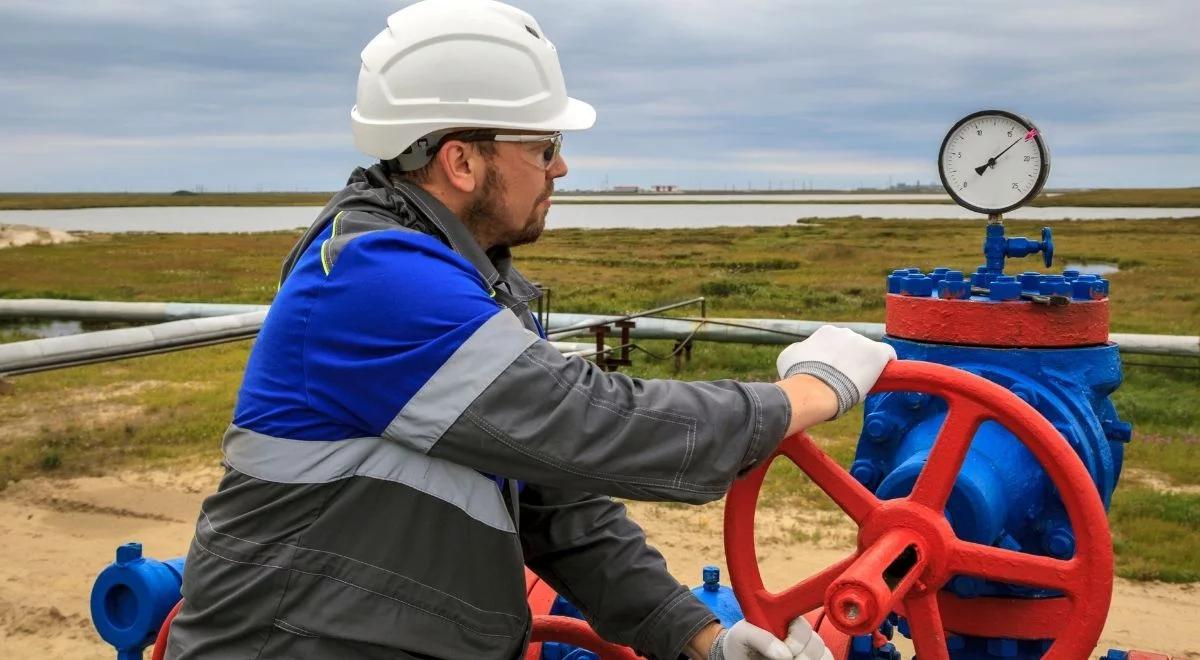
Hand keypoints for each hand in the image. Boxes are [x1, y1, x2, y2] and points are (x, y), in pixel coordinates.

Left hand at [713, 617, 831, 659]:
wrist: (739, 657)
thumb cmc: (740, 644)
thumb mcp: (741, 634)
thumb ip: (758, 636)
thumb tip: (784, 654)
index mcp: (785, 620)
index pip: (803, 623)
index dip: (799, 637)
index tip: (787, 648)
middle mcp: (800, 635)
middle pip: (816, 642)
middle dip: (802, 654)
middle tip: (786, 659)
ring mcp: (807, 650)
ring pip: (824, 654)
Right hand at [776, 325, 896, 417]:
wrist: (814, 388)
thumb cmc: (797, 376)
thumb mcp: (788, 357)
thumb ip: (800, 351)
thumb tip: (803, 351)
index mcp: (826, 332)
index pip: (836, 344)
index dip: (835, 359)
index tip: (832, 373)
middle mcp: (845, 332)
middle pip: (853, 347)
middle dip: (849, 361)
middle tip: (843, 382)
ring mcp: (862, 342)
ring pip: (867, 354)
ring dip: (864, 366)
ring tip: (857, 385)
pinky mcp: (877, 353)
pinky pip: (887, 355)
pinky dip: (886, 364)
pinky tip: (883, 374)